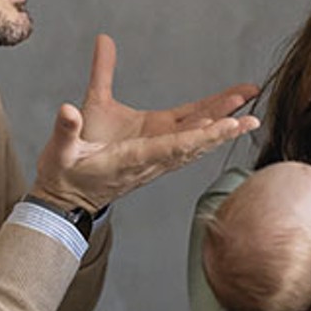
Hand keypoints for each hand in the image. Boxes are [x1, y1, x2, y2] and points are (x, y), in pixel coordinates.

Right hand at [33, 34, 259, 209]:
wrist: (66, 202)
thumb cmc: (63, 176)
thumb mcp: (60, 150)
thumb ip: (65, 127)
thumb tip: (66, 108)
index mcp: (132, 157)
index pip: (174, 145)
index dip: (203, 135)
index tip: (227, 124)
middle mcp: (150, 161)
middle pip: (194, 143)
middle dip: (223, 127)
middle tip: (250, 114)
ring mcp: (153, 161)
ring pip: (194, 142)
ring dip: (221, 127)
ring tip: (247, 110)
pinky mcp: (153, 157)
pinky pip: (187, 143)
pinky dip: (208, 132)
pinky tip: (225, 121)